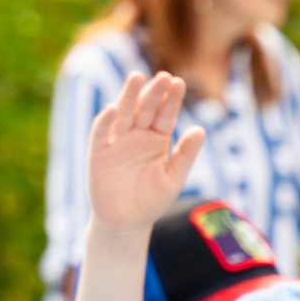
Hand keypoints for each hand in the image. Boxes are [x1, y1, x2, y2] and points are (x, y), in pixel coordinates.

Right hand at [87, 72, 205, 233]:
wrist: (127, 223)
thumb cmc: (152, 200)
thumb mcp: (173, 178)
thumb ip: (185, 155)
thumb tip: (201, 130)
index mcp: (156, 139)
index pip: (165, 115)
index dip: (171, 100)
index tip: (179, 83)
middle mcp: (136, 136)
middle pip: (145, 109)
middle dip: (153, 93)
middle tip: (164, 77)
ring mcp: (116, 142)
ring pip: (123, 115)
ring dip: (129, 97)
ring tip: (137, 78)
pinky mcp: (98, 154)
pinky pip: (100, 134)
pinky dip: (105, 122)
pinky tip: (114, 109)